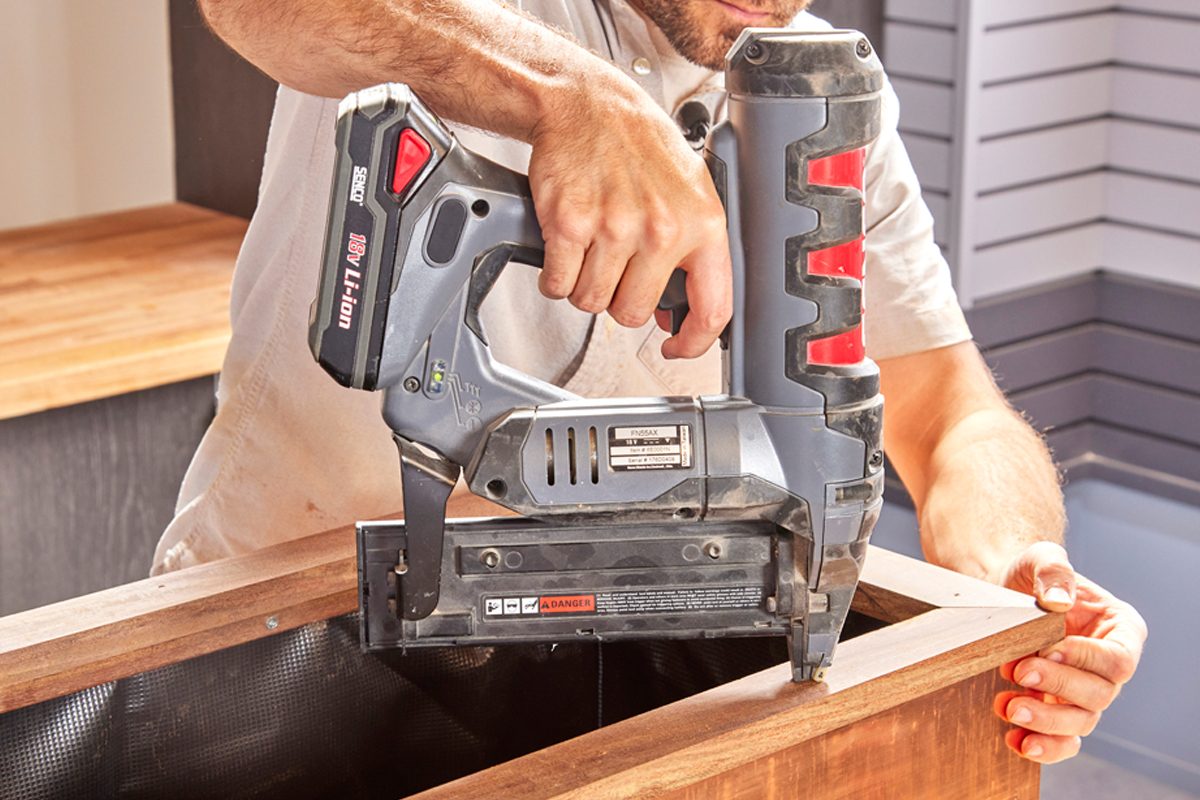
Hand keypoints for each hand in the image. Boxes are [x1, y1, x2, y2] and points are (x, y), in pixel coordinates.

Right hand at [527, 76, 730, 358]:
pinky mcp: (570, 224)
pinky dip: (555, 274)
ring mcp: (614, 227)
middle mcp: (661, 229)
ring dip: (584, 285)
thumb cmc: (640, 147)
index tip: (676, 347)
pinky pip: (558, 284)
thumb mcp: (692, 191)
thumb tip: (682, 311)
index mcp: (702, 224)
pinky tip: (566, 247)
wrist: (590, 106)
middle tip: (614, 268)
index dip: (693, 342)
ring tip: (590, 249)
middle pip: (632, 312)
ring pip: (591, 302)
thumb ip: (695, 250)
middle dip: (618, 299)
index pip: (711, 309)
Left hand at [994, 541, 1146, 762]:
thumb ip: (1053, 572)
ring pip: (1081, 722)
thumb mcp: (1041, 558)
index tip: (1048, 650)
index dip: (1086, 660)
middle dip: (1059, 687)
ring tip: (1010, 707)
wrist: (1000, 594)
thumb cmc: (1029, 574)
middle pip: (1099, 694)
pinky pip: (1063, 739)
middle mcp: (1106, 667)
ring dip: (1046, 721)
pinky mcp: (1058, 709)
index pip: (1117, 659)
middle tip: (1019, 672)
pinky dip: (1044, 746)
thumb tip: (1057, 603)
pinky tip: (1015, 740)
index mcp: (1119, 630)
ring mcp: (1083, 692)